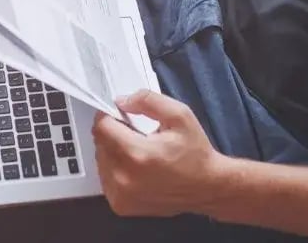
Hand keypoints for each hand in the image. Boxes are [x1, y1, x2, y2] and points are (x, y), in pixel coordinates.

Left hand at [91, 90, 222, 217]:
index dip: (109, 115)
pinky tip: (135, 167)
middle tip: (136, 133)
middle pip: (100, 143)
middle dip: (113, 133)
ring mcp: (121, 195)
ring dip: (113, 151)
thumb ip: (148, 101)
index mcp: (138, 153)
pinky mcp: (121, 206)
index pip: (102, 127)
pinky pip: (105, 177)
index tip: (121, 114)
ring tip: (138, 151)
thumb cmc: (195, 152)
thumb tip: (121, 101)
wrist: (207, 188)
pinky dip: (115, 168)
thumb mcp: (179, 115)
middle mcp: (125, 177)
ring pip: (100, 160)